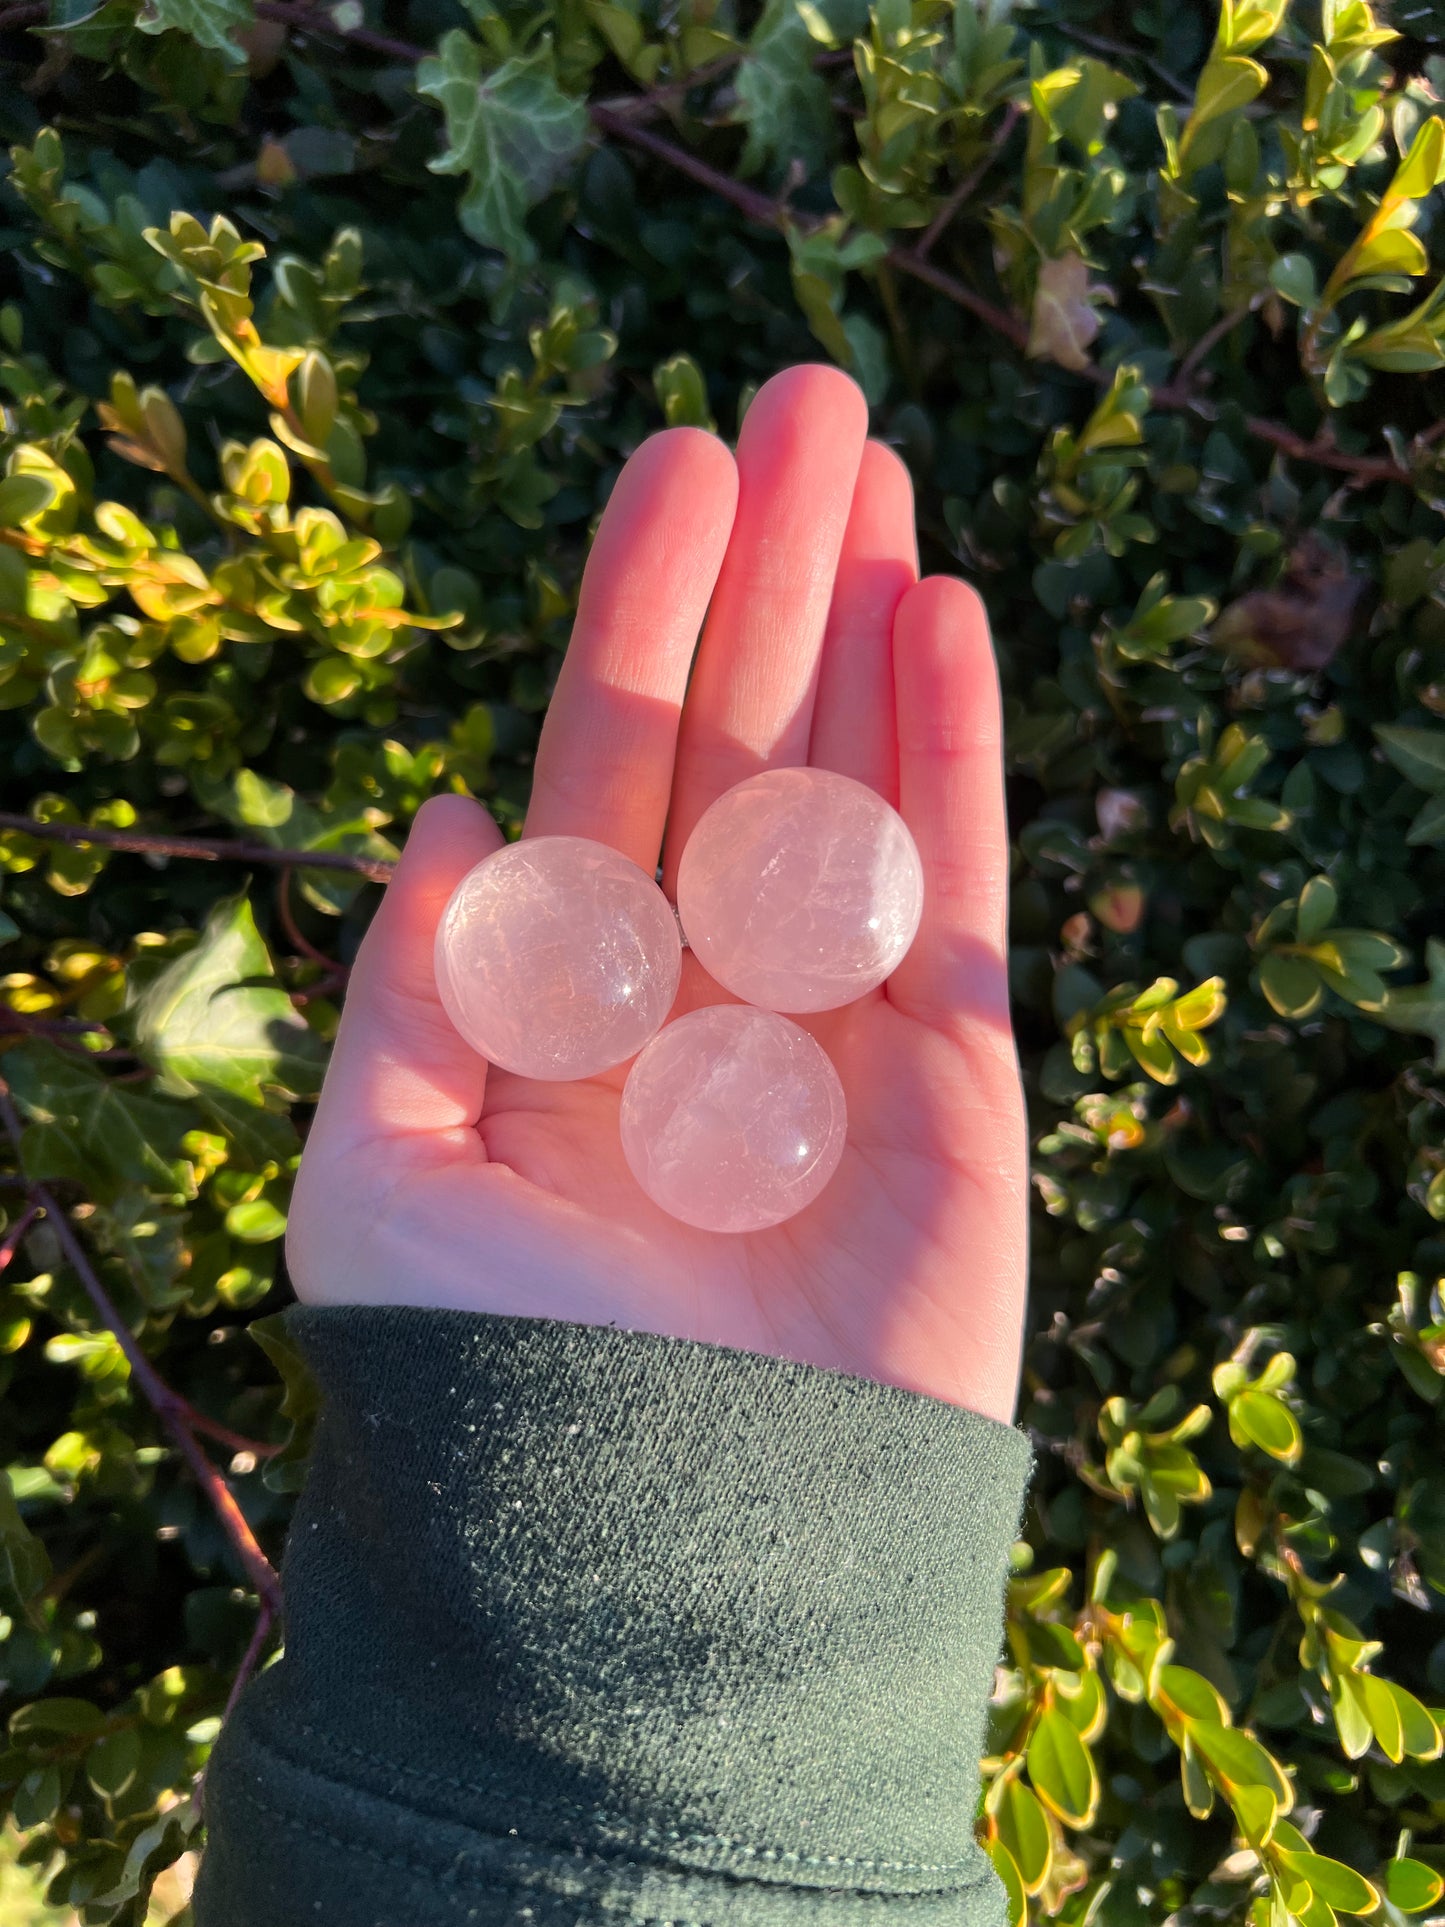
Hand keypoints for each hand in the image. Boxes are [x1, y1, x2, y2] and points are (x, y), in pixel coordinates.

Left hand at [287, 365, 1026, 1421]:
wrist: (650, 1585)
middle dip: (772, 575)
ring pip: (852, 785)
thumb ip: (411, 993)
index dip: (637, 618)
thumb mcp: (380, 1183)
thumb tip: (450, 816)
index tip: (672, 470)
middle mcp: (703, 998)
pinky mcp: (952, 1090)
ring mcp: (832, 1032)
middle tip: (803, 398)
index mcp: (569, 1007)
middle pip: (743, 742)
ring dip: (869, 622)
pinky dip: (949, 756)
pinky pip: (950, 892)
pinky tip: (945, 617)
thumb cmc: (488, 1398)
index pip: (609, 770)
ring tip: (879, 466)